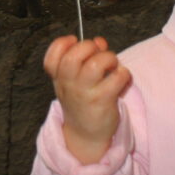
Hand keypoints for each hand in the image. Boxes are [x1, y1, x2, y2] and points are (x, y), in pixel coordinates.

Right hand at [43, 35, 130, 163]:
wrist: (86, 134)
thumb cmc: (83, 101)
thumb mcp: (76, 80)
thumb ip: (86, 57)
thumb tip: (100, 42)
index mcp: (59, 77)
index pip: (51, 57)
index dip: (62, 44)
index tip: (74, 41)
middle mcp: (69, 84)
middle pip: (72, 57)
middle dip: (88, 46)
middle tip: (98, 53)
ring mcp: (84, 94)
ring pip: (95, 65)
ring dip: (108, 58)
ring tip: (112, 65)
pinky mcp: (102, 101)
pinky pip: (117, 78)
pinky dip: (123, 73)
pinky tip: (121, 79)